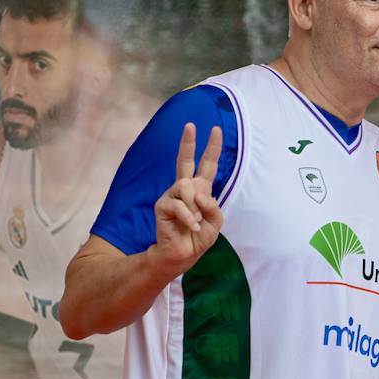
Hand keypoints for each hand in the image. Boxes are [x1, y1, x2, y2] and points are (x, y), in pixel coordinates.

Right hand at [149, 124, 223, 276]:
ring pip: (187, 187)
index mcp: (201, 189)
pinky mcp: (162, 205)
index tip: (215, 129)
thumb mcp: (215, 222)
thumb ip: (213, 206)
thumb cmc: (198, 238)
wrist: (183, 254)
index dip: (211, 147)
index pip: (207, 165)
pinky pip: (180, 205)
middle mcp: (185, 188)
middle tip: (191, 125)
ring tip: (196, 222)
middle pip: (185, 160)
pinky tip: (192, 227)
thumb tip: (199, 193)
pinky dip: (189, 218)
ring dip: (196, 208)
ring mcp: (172, 195)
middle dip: (188, 142)